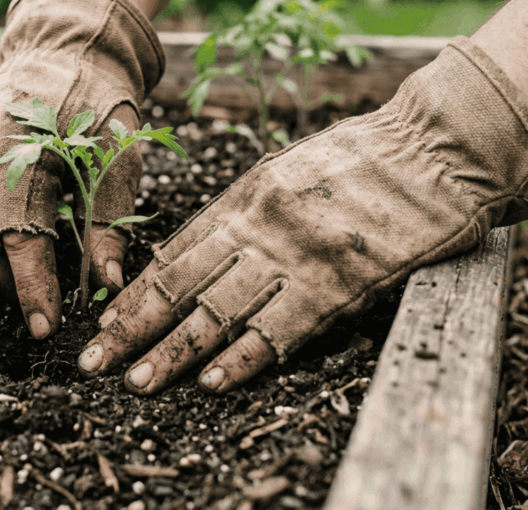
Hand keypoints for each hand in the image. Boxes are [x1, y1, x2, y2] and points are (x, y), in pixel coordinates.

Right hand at [0, 0, 164, 338]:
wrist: (62, 52)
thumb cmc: (98, 108)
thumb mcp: (121, 157)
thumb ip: (111, 221)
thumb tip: (106, 284)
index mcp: (28, 150)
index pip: (21, 235)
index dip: (32, 288)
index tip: (43, 328)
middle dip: (0, 284)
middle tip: (35, 292)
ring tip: (10, 271)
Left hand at [77, 36, 527, 393]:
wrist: (432, 145)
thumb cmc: (360, 158)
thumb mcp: (285, 172)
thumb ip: (244, 213)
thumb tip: (199, 251)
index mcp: (242, 198)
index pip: (174, 254)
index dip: (136, 293)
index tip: (104, 322)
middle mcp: (256, 226)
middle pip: (181, 285)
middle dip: (133, 327)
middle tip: (94, 362)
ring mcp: (294, 255)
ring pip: (219, 310)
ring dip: (174, 350)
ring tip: (138, 381)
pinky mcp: (338, 281)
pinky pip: (281, 327)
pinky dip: (245, 356)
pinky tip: (213, 381)